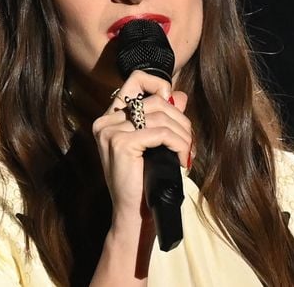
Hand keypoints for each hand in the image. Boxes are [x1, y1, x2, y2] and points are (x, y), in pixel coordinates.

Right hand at [92, 70, 191, 226]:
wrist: (135, 214)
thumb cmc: (145, 179)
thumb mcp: (155, 143)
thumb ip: (165, 117)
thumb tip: (180, 95)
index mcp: (111, 118)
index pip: (135, 79)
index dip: (158, 83)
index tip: (173, 102)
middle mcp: (106, 121)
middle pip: (155, 100)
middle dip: (179, 119)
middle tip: (188, 141)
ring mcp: (111, 131)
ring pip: (160, 117)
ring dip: (182, 135)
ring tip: (187, 152)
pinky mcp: (120, 143)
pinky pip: (160, 133)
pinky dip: (178, 144)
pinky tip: (182, 159)